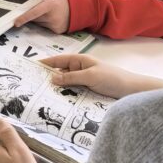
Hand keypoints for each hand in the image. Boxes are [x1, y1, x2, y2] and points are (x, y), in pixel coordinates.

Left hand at [14, 0, 69, 32]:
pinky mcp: (57, 31)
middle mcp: (53, 17)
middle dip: (33, 13)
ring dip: (39, 18)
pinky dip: (45, 23)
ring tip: (49, 11)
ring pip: (40, 23)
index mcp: (51, 5)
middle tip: (40, 6)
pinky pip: (45, 27)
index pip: (34, 13)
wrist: (81, 9)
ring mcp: (55, 25)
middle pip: (35, 18)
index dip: (24, 17)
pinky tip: (53, 17)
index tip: (16, 22)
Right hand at [41, 54, 162, 98]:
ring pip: (65, 84)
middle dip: (48, 77)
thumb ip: (71, 77)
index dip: (46, 63)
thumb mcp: (90, 76)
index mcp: (80, 61)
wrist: (131, 90)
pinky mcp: (87, 91)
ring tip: (41, 95)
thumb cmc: (112, 78)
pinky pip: (72, 93)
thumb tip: (52, 79)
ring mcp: (83, 81)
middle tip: (33, 85)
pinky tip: (58, 102)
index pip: (58, 60)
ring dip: (57, 89)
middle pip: (60, 72)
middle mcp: (80, 69)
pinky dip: (65, 96)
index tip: (32, 67)